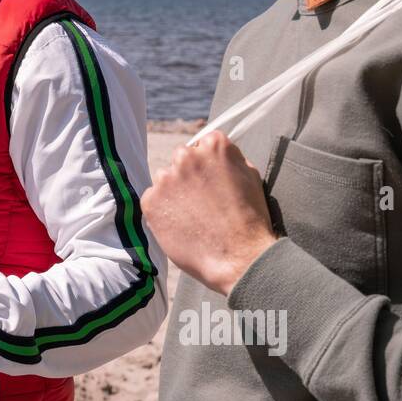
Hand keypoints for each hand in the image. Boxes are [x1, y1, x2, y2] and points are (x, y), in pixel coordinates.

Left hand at [140, 131, 277, 296]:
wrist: (238, 256)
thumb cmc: (249, 220)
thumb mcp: (250, 177)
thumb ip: (230, 158)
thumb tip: (216, 152)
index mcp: (214, 146)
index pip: (202, 144)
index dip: (207, 164)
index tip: (211, 180)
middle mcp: (186, 156)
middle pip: (181, 158)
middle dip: (189, 175)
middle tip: (201, 201)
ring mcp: (166, 178)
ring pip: (165, 178)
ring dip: (174, 192)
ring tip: (192, 216)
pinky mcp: (151, 201)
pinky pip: (153, 199)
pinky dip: (162, 210)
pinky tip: (180, 225)